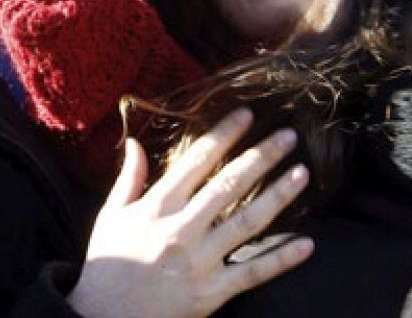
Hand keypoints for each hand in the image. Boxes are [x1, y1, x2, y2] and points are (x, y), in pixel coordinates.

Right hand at [67, 109, 312, 317]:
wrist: (105, 316)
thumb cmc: (107, 263)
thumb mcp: (110, 215)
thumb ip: (129, 178)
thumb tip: (135, 141)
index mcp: (157, 206)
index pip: (196, 161)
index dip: (223, 135)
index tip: (246, 114)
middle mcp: (182, 229)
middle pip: (229, 185)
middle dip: (261, 157)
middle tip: (289, 136)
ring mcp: (200, 261)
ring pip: (247, 222)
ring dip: (278, 196)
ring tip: (302, 173)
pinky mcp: (213, 291)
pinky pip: (253, 272)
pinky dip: (281, 260)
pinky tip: (306, 244)